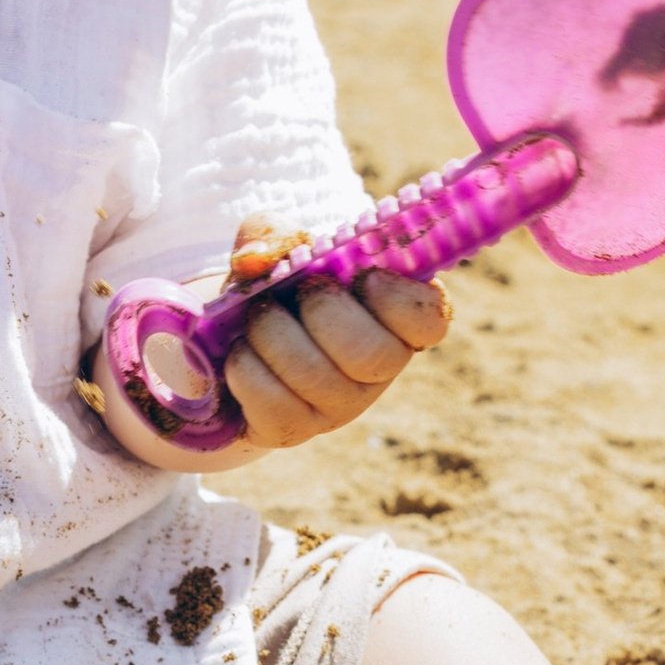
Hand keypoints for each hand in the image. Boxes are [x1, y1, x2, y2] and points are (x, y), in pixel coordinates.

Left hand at [223, 265, 449, 448]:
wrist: (234, 339)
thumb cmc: (279, 289)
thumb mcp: (281, 251)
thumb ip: (275, 235)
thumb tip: (254, 258)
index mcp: (393, 318)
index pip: (429, 320)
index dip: (399, 299)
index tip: (364, 276)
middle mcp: (377, 369)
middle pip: (371, 353)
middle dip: (321, 311)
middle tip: (297, 293)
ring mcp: (338, 406)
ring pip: (315, 376)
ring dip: (271, 334)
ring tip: (257, 320)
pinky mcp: (294, 430)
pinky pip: (273, 403)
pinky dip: (246, 368)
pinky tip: (243, 354)